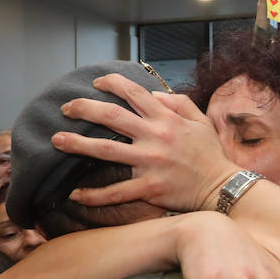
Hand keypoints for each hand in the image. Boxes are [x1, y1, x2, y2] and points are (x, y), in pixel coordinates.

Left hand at [54, 73, 239, 212]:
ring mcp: (150, 163)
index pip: (134, 92)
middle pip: (111, 117)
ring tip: (56, 141)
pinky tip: (75, 194)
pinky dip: (94, 195)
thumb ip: (178, 103)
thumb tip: (154, 94)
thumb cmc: (210, 154)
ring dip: (77, 145)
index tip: (96, 83)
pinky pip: (116, 192)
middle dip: (84, 109)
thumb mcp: (200, 121)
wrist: (223, 188)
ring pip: (106, 150)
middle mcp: (155, 136)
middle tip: (65, 108)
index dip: (112, 83)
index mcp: (166, 119)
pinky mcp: (149, 188)